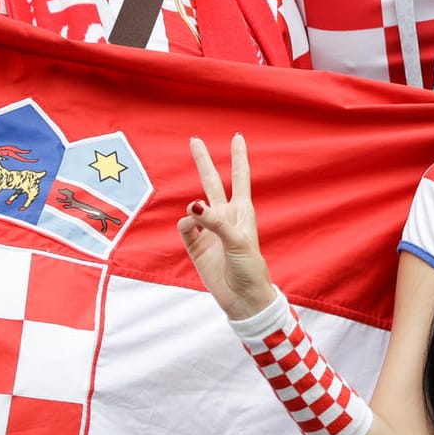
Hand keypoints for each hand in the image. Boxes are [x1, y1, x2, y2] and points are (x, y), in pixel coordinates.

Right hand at [178, 134, 278, 320]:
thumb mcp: (238, 241)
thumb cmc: (249, 268)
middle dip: (203, 161)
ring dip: (194, 208)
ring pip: (194, 206)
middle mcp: (224, 216)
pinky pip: (184, 226)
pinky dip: (187, 225)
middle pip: (212, 182)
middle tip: (194, 140)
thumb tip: (193, 206)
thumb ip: (215, 221)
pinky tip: (193, 233)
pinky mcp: (194, 244)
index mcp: (243, 211)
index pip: (240, 178)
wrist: (241, 298)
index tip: (237, 136)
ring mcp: (208, 229)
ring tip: (199, 217)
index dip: (239, 157)